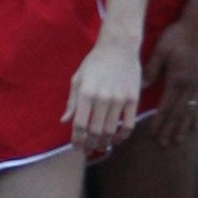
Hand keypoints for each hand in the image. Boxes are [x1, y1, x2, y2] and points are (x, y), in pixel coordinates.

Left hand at [64, 36, 141, 154]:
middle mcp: (102, 98)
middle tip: (88, 150)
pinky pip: (129, 124)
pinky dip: (122, 136)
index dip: (77, 140)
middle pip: (95, 131)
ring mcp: (119, 99)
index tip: (76, 147)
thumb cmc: (95, 63)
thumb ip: (71, 102)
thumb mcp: (78, 79)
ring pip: (111, 130)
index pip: (80, 125)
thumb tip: (64, 121)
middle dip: (90, 145)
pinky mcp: (133, 99)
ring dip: (105, 143)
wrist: (119, 47)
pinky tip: (117, 139)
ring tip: (101, 147)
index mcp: (86, 93)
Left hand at [143, 15, 197, 144]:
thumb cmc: (177, 36)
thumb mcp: (161, 50)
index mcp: (177, 79)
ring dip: (183, 128)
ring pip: (191, 112)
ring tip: (177, 141)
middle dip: (171, 129)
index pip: (167, 106)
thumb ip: (151, 70)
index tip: (153, 133)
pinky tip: (194, 127)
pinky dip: (196, 118)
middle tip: (164, 144)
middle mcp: (190, 86)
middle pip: (179, 113)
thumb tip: (140, 87)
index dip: (160, 121)